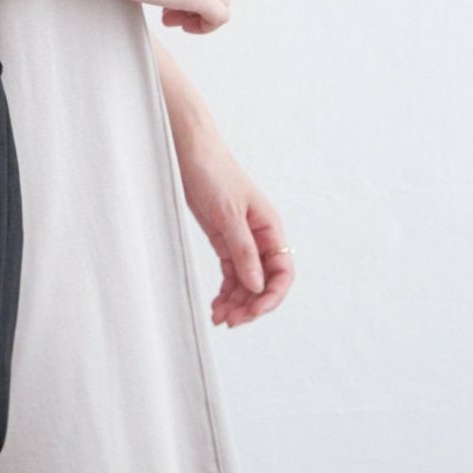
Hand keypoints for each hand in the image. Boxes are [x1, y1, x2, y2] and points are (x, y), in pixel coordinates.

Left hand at [174, 131, 295, 327]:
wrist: (190, 151)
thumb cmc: (213, 173)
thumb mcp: (228, 213)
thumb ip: (244, 250)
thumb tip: (257, 286)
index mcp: (270, 228)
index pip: (282, 272)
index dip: (272, 296)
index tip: (253, 312)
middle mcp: (260, 238)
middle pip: (264, 281)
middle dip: (250, 304)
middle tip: (230, 321)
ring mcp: (242, 240)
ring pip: (246, 281)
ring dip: (236, 302)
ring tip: (219, 318)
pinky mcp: (224, 240)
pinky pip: (231, 273)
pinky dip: (226, 291)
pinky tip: (217, 305)